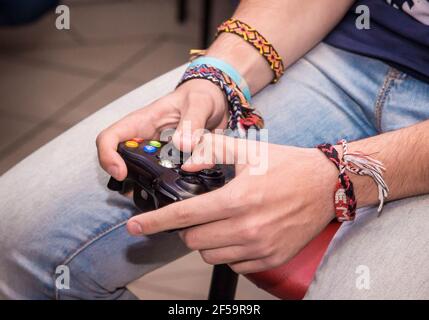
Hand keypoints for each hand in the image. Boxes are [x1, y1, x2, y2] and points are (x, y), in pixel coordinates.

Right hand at [96, 80, 227, 180]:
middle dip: (130, 178)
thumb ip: (193, 122)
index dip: (107, 156)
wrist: (214, 100)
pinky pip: (165, 177)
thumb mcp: (200, 103)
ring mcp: (157, 152)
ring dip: (150, 185)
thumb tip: (182, 145)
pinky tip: (184, 188)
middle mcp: (145, 139)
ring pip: (142, 174)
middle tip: (147, 190)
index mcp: (143, 121)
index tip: (121, 173)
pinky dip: (172, 185)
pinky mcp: (172, 161)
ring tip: (167, 192)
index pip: (110, 138)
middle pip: (122, 162)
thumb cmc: (201, 94)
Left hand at [127, 134, 337, 273]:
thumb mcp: (248, 150)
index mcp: (237, 199)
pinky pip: (233, 265)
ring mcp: (260, 247)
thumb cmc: (287, 166)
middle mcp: (247, 228)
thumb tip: (185, 162)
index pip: (184, 216)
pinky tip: (240, 233)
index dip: (153, 222)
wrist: (327, 185)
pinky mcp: (271, 259)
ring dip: (206, 240)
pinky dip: (228, 251)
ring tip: (221, 221)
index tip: (134, 227)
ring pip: (210, 255)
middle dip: (187, 227)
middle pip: (193, 240)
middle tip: (199, 213)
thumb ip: (212, 150)